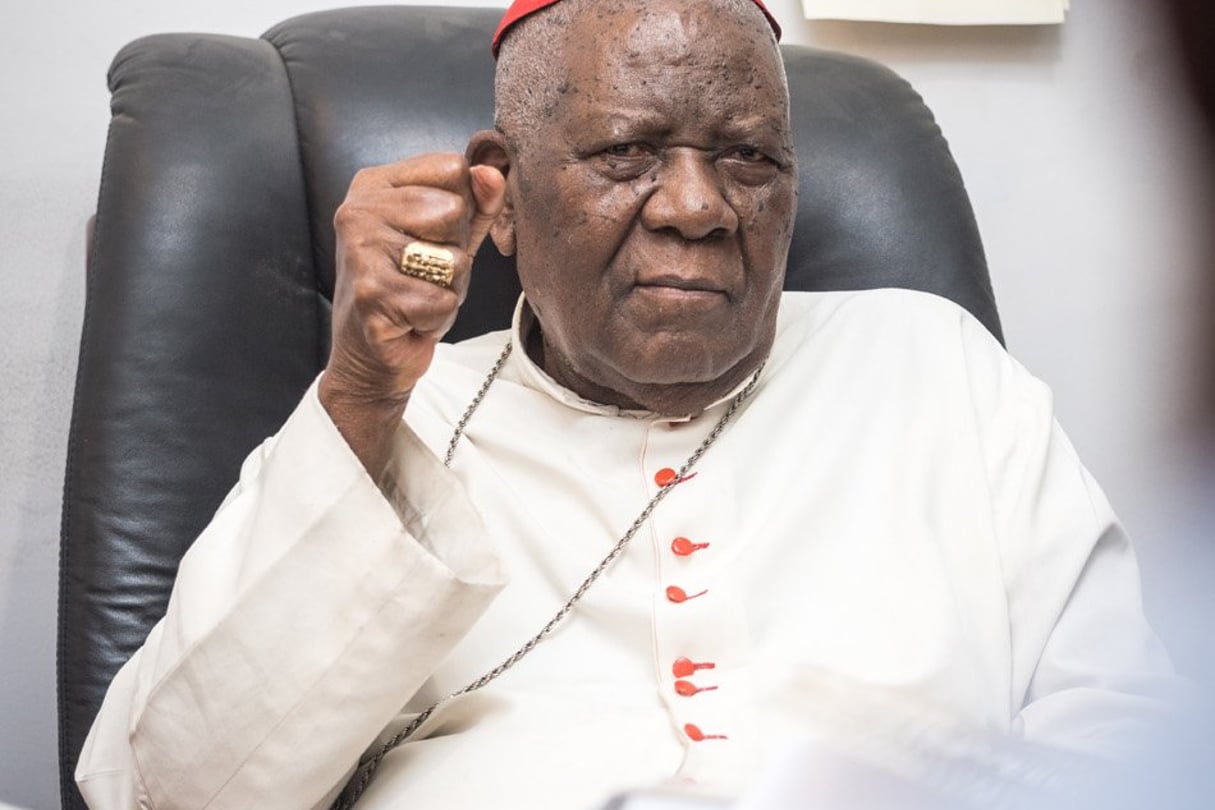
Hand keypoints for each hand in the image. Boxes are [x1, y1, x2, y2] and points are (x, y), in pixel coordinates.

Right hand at [319, 154, 505, 475]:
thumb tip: (493, 173)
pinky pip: (442, 300)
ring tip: (418, 294)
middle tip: (424, 274)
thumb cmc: (411, 290)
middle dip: (454, 252)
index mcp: (375, 184)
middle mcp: (358, 210)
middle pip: (453, 210)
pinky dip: (436, 318)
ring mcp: (360, 251)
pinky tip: (410, 319)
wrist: (372, 355)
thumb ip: (477, 203)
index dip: (462, 207)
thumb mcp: (451, 238)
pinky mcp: (371, 294)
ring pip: (451, 258)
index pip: (452, 168)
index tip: (434, 236)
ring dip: (448, 287)